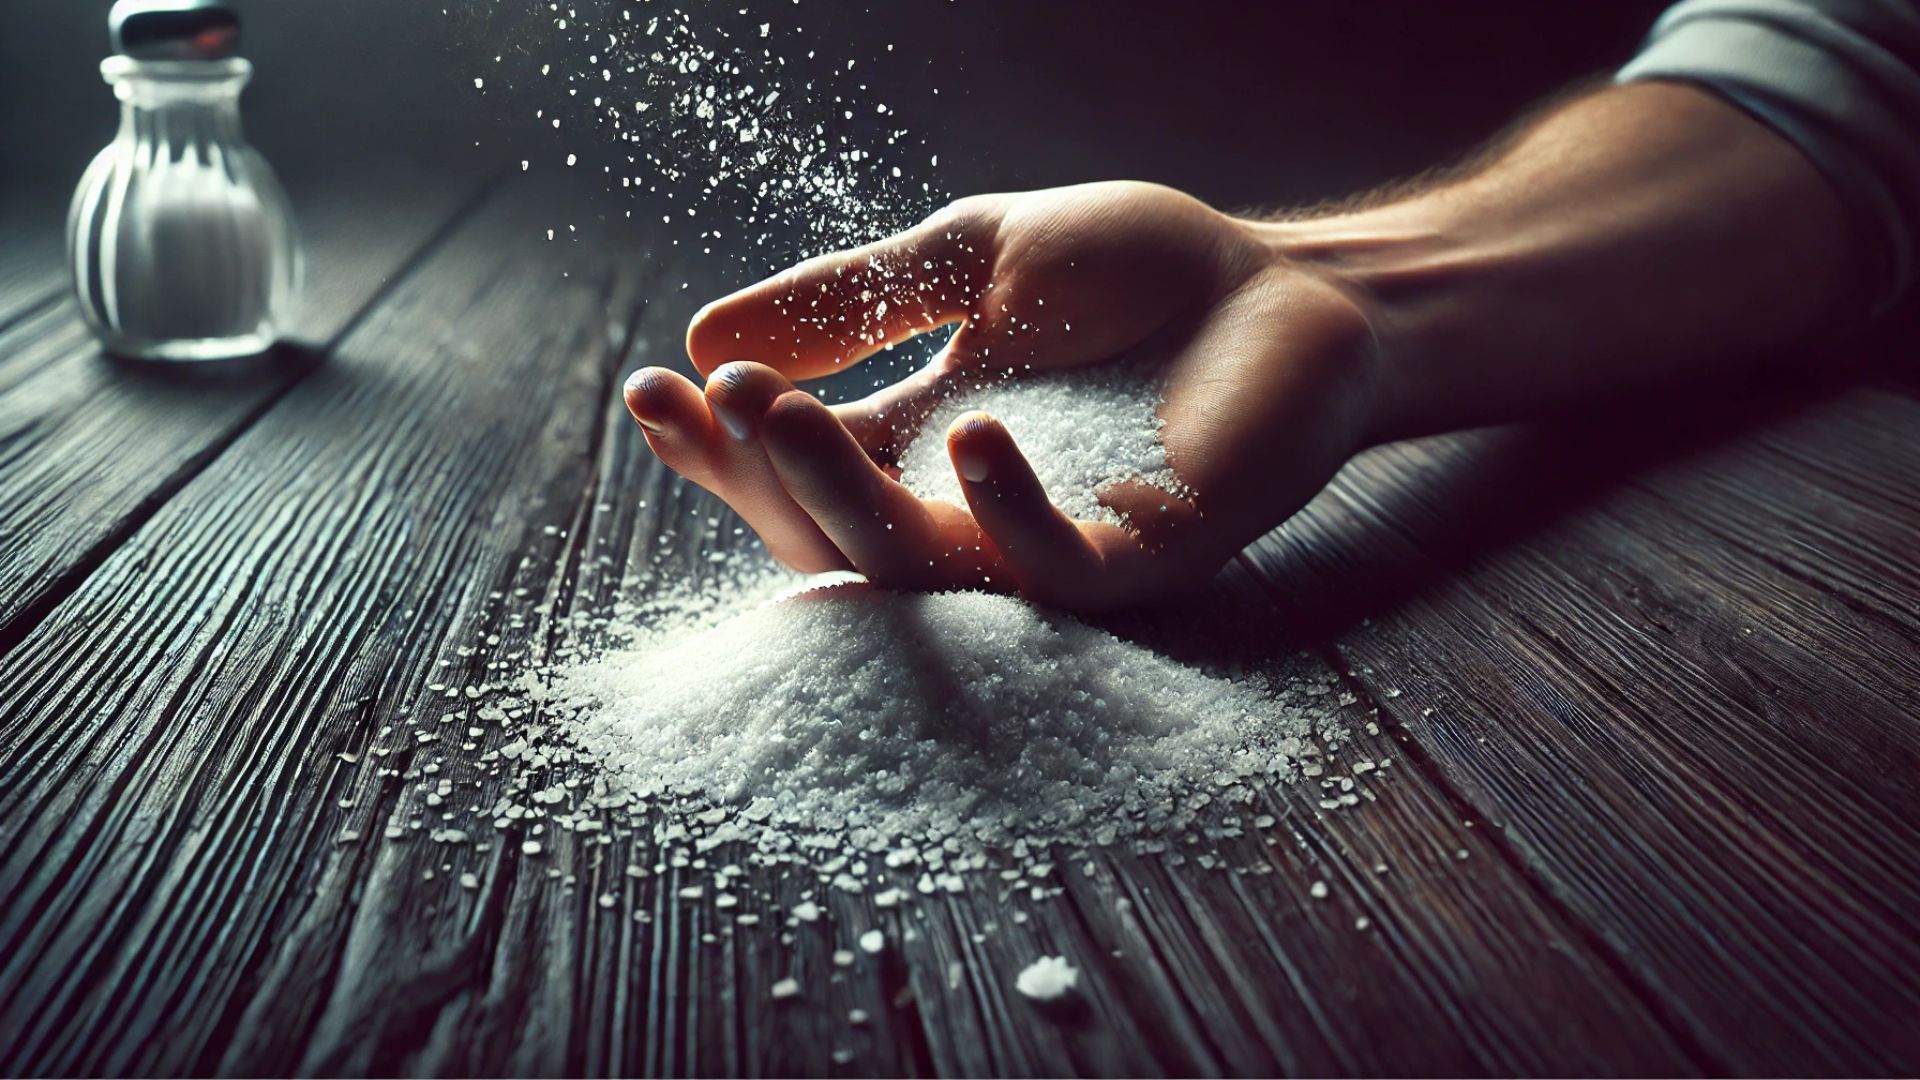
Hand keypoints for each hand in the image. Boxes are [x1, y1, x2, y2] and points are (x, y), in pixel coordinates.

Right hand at [623, 181, 1380, 610]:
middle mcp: (967, 509)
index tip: (648, 388)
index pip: (793, 468)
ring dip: (841, 495)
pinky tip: (969, 429)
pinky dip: (1002, 508)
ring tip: (790, 413)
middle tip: (721, 400)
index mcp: (919, 444)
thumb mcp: (973, 258)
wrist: (1291, 287)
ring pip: (916, 563)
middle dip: (759, 476)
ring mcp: (1050, 539)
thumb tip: (705, 333)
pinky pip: (1052, 567)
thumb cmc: (1145, 274)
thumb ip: (855, 299)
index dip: (715, 442)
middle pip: (830, 533)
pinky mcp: (1141, 555)